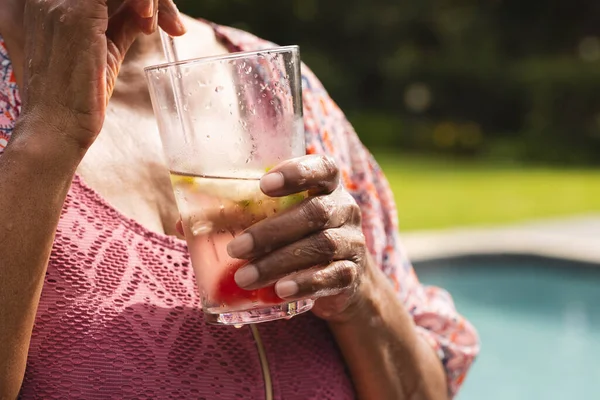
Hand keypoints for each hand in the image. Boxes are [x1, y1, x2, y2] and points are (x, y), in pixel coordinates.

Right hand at [18, 0, 185, 149]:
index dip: (140, 0)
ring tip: (168, 26)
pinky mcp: (76, 15)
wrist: (57, 128)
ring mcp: (61, 3)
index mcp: (53, 2)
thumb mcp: (106, 50)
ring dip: (153, 1)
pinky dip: (145, 1)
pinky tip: (151, 22)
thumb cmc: (78, 99)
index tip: (161, 23)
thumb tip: (145, 12)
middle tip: (173, 26)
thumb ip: (122, 24)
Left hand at [226, 155, 371, 321]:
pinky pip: (332, 277)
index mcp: (326, 186)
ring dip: (278, 262)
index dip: (297, 173)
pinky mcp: (351, 274)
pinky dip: (305, 283)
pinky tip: (281, 291)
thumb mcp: (275, 220)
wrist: (341, 279)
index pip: (322, 168)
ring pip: (320, 246)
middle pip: (314, 213)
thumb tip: (181, 224)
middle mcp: (344, 209)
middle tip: (236, 249)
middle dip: (271, 231)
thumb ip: (236, 217)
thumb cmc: (298, 238)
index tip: (264, 185)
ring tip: (244, 278)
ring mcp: (352, 242)